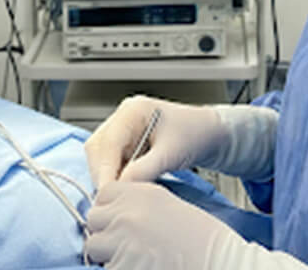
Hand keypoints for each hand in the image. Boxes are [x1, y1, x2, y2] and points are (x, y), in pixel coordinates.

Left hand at [84, 182, 249, 269]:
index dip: (109, 209)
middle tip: (122, 245)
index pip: (104, 193)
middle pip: (93, 219)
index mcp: (143, 192)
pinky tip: (140, 268)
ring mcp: (121, 241)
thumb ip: (139, 205)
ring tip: (133, 259)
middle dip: (103, 232)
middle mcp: (128, 212)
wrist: (216, 261)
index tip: (116, 220)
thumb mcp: (169, 207)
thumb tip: (113, 215)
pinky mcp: (120, 267)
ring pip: (93, 247)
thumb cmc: (201, 239)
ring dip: (107, 255)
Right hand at [85, 97, 227, 189]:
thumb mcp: (170, 154)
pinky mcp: (127, 144)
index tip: (106, 193)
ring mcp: (124, 130)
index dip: (105, 170)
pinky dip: (117, 176)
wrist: (208, 134)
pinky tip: (130, 185)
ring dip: (109, 176)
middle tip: (113, 197)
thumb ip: (144, 170)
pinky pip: (112, 163)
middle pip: (99, 149)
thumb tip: (119, 187)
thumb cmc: (194, 134)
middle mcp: (124, 117)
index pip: (108, 142)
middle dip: (105, 174)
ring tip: (125, 191)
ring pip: (102, 158)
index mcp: (133, 110)